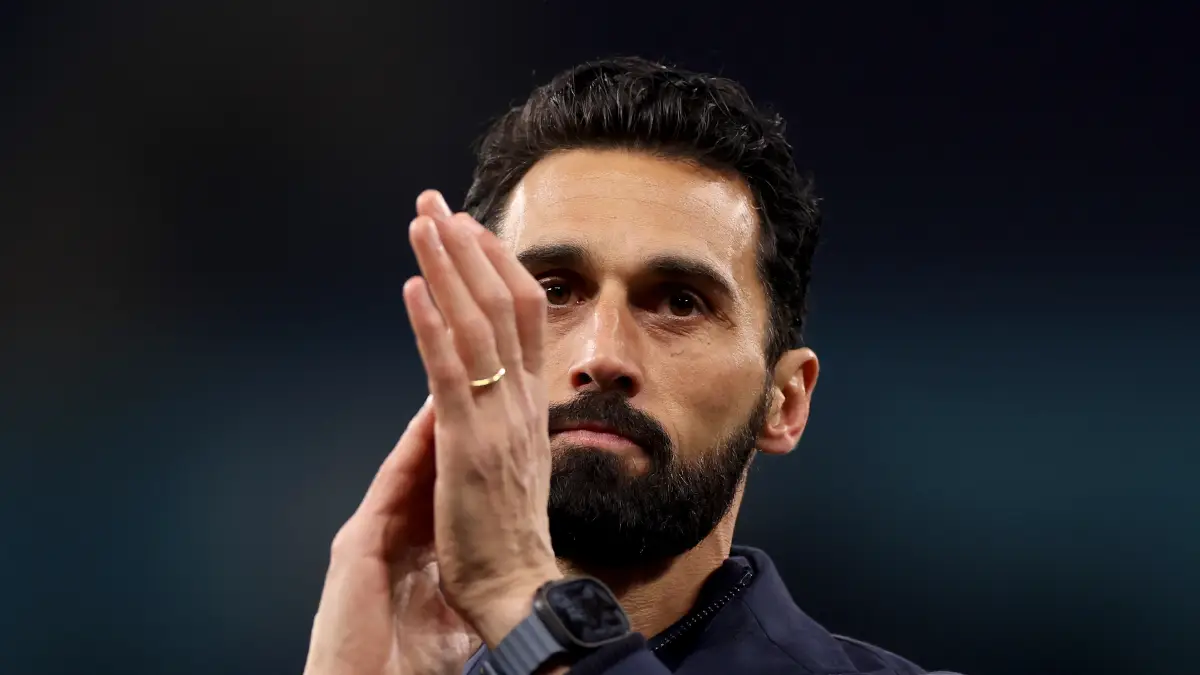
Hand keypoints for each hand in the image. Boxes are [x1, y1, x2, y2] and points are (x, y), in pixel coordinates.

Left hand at [302, 193, 487, 674]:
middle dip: (466, 247)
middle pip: (501, 301)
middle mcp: (520, 398)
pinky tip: (412, 287)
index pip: (523, 311)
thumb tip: (486, 383)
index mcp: (531, 400)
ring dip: (447, 268)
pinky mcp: (466, 443)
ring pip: (476, 324)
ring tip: (422, 222)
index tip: (468, 226)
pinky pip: (449, 372)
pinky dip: (431, 326)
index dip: (496, 262)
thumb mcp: (515, 457)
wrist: (519, 583)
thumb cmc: (510, 528)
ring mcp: (495, 418)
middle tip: (434, 203)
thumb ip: (504, 414)